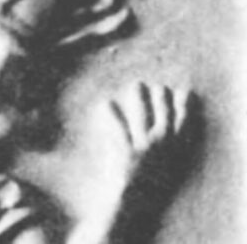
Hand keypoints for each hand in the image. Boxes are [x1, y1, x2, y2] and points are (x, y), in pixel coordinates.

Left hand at [91, 82, 194, 204]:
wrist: (134, 204)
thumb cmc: (149, 186)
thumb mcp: (166, 169)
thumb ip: (166, 151)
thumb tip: (164, 130)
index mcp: (175, 153)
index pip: (184, 124)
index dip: (184, 107)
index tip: (184, 92)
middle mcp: (163, 147)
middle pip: (165, 115)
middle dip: (163, 98)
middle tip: (159, 86)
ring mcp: (145, 147)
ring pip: (144, 115)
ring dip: (141, 98)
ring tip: (137, 85)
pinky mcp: (127, 151)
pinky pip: (118, 127)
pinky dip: (111, 113)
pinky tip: (105, 102)